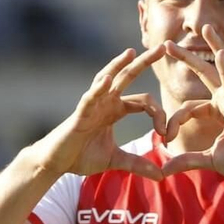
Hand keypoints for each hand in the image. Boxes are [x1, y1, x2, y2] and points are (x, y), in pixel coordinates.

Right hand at [35, 46, 172, 179]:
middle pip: (128, 77)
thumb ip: (138, 164)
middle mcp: (106, 102)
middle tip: (164, 47)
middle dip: (145, 62)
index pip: (144, 102)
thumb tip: (162, 176)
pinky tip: (107, 79)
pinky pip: (89, 98)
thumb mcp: (116, 160)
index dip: (159, 115)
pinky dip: (97, 88)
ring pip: (107, 79)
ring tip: (131, 51)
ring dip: (119, 65)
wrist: (57, 163)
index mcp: (116, 109)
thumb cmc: (82, 156)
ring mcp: (92, 105)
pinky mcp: (79, 114)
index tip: (166, 134)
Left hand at [159, 25, 223, 183]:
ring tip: (206, 28)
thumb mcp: (209, 160)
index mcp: (218, 110)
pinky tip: (222, 52)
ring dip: (214, 46)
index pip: (188, 108)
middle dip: (187, 57)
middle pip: (204, 73)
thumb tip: (164, 169)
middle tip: (168, 43)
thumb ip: (187, 160)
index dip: (173, 122)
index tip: (165, 139)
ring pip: (222, 70)